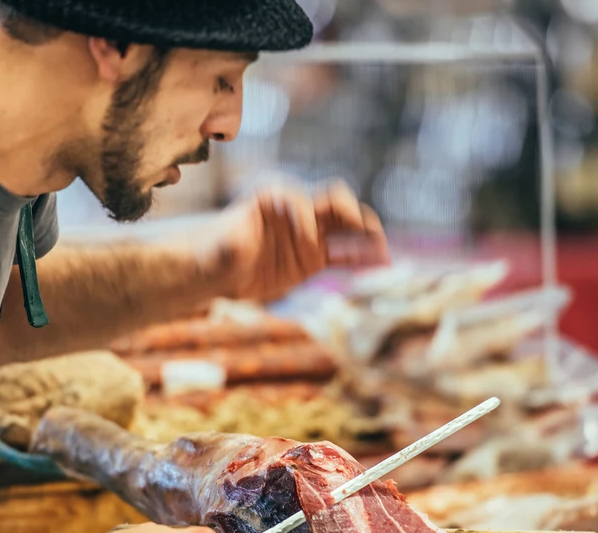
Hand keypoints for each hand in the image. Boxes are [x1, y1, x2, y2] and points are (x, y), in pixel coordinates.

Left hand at [220, 180, 390, 301]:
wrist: (218, 270)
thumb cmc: (214, 252)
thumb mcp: (219, 249)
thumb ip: (232, 244)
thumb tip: (236, 241)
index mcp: (275, 198)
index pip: (303, 201)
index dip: (307, 222)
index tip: (306, 246)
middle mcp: (298, 211)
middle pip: (335, 203)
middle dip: (352, 218)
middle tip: (366, 236)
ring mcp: (310, 234)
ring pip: (347, 229)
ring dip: (366, 238)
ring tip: (384, 255)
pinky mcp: (315, 257)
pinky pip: (345, 255)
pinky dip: (362, 259)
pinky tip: (380, 266)